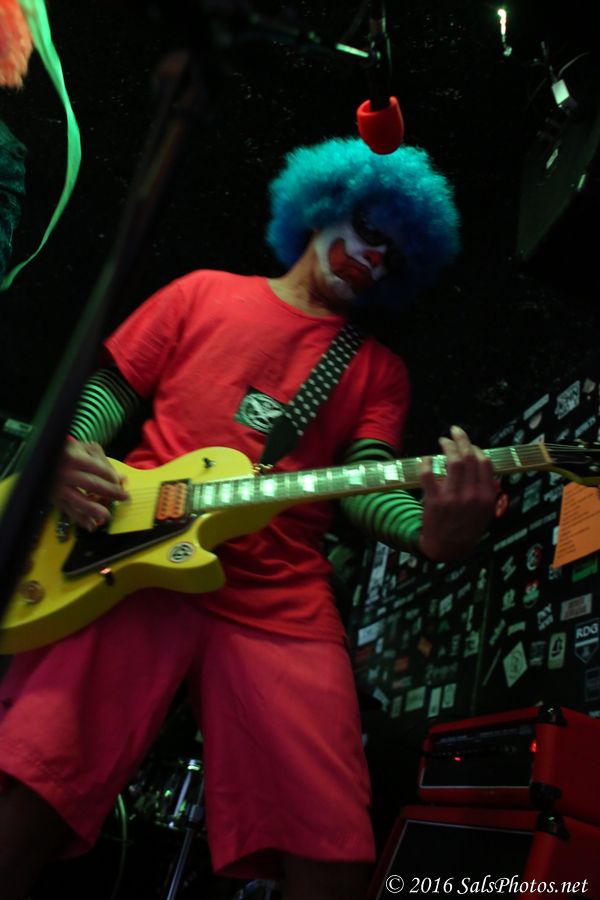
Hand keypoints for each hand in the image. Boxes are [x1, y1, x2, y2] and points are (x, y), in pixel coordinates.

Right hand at [52, 440, 129, 530]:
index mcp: (75, 457)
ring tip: (107, 516)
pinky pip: (69, 511)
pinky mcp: (54, 499)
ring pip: (78, 500)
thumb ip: (103, 462)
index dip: (112, 477)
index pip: (98, 469)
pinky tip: (91, 526)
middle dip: (111, 492)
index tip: (121, 483)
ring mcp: (58, 487)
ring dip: (94, 510)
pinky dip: (80, 519)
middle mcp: (65, 472)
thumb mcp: (85, 450)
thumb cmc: (70, 453)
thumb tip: (122, 478)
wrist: (42, 458)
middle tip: (125, 498)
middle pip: (92, 484)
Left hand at [417, 425, 495, 561]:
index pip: (485, 463)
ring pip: (453, 462)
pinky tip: (426, 458)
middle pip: (469, 457)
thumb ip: (486, 490)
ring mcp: (453, 498)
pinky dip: (427, 462)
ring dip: (447, 446)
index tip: (470, 445)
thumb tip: (483, 463)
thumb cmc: (466, 528)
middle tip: (455, 431)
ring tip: (443, 440)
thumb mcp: (484, 512)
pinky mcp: (434, 501)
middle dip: (462, 439)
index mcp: (486, 496)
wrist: (447, 549)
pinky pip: (428, 474)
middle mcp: (472, 495)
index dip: (477, 449)